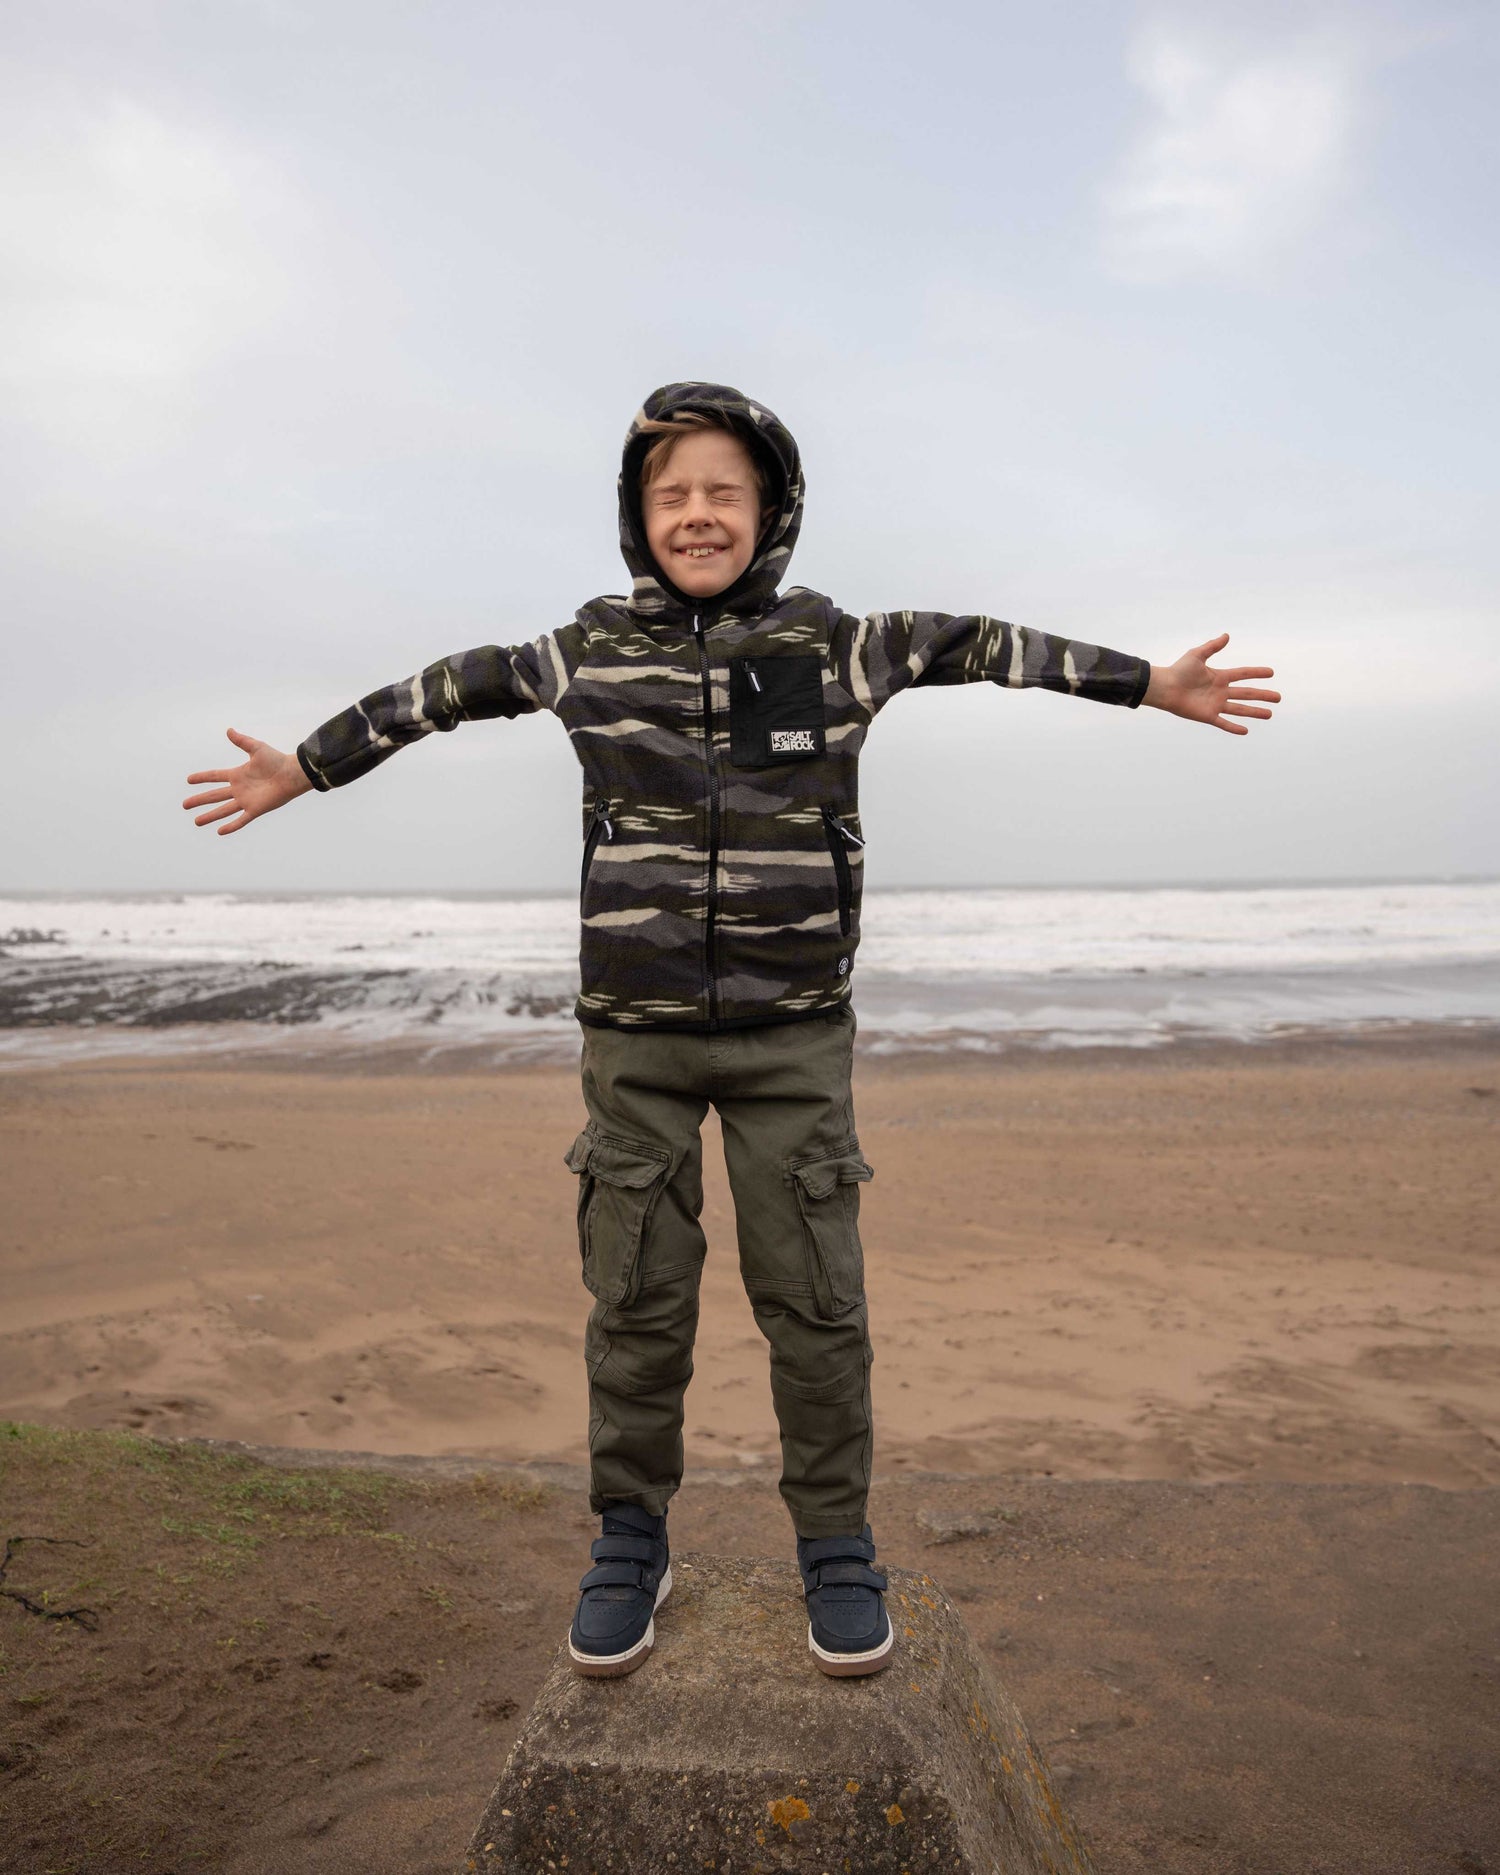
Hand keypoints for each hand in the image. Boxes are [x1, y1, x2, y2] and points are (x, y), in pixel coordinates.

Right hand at [183, 728, 311, 834]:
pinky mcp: (255, 809)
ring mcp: (246, 800)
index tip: (189, 780)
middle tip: (184, 805)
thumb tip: (229, 730)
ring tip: (196, 822)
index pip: (215, 776)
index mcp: (237, 774)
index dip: (202, 778)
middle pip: (214, 796)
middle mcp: (239, 789)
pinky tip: (219, 831)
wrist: (292, 774)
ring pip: (223, 810)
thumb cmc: (276, 760)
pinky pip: (241, 820)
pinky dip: (231, 826)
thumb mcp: (256, 748)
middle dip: (199, 800)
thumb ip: (242, 741)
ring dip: (210, 816)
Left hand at [1143, 633, 1279, 733]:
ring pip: (1240, 709)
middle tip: (1278, 697)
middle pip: (1246, 693)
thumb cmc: (1178, 670)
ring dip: (1254, 712)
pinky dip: (1234, 727)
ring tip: (1269, 714)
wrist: (1165, 687)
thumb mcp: (1197, 655)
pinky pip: (1223, 723)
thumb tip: (1227, 635)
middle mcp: (1220, 691)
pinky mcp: (1207, 716)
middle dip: (1262, 695)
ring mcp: (1215, 704)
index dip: (1256, 673)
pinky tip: (1245, 730)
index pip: (1243, 674)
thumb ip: (1212, 646)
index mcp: (1219, 677)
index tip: (1271, 673)